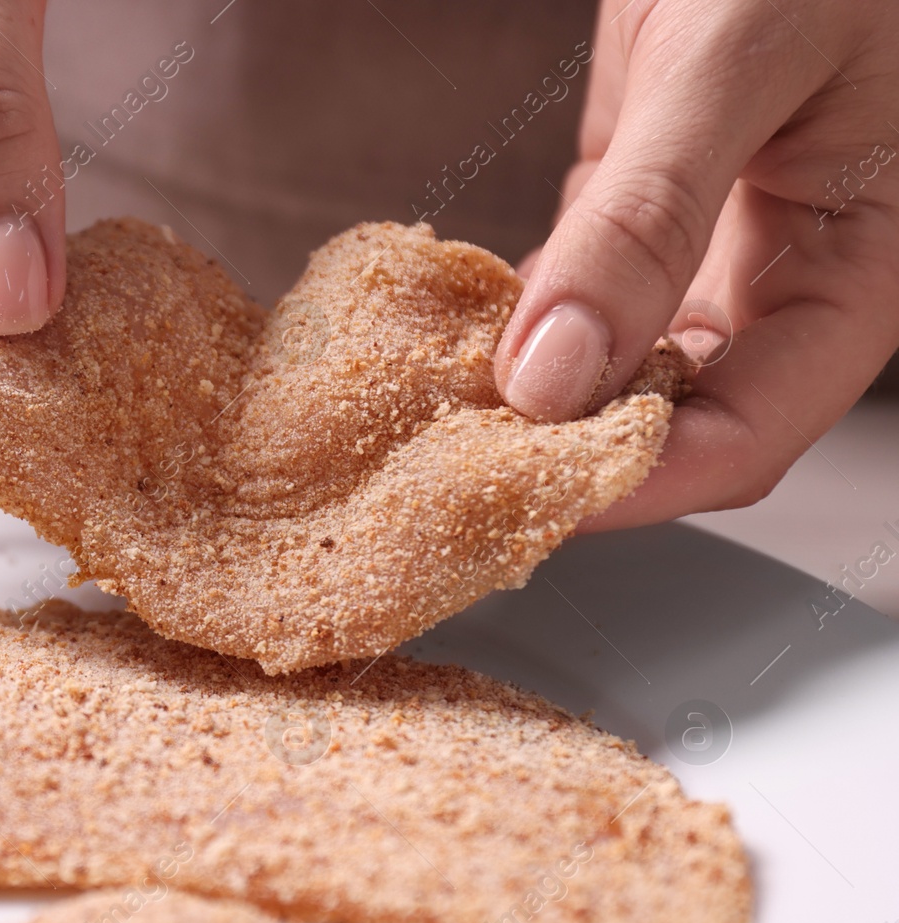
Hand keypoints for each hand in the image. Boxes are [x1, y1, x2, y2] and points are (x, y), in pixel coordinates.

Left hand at [493, 0, 898, 528]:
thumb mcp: (742, 61)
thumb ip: (649, 221)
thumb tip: (552, 374)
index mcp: (860, 274)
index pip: (746, 435)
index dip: (636, 482)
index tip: (519, 497)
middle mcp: (781, 278)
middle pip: (672, 418)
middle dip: (566, 451)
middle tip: (449, 465)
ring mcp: (706, 247)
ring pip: (616, 365)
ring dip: (527, 392)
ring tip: (430, 410)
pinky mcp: (640, 208)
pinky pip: (575, 293)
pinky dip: (514, 316)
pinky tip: (447, 329)